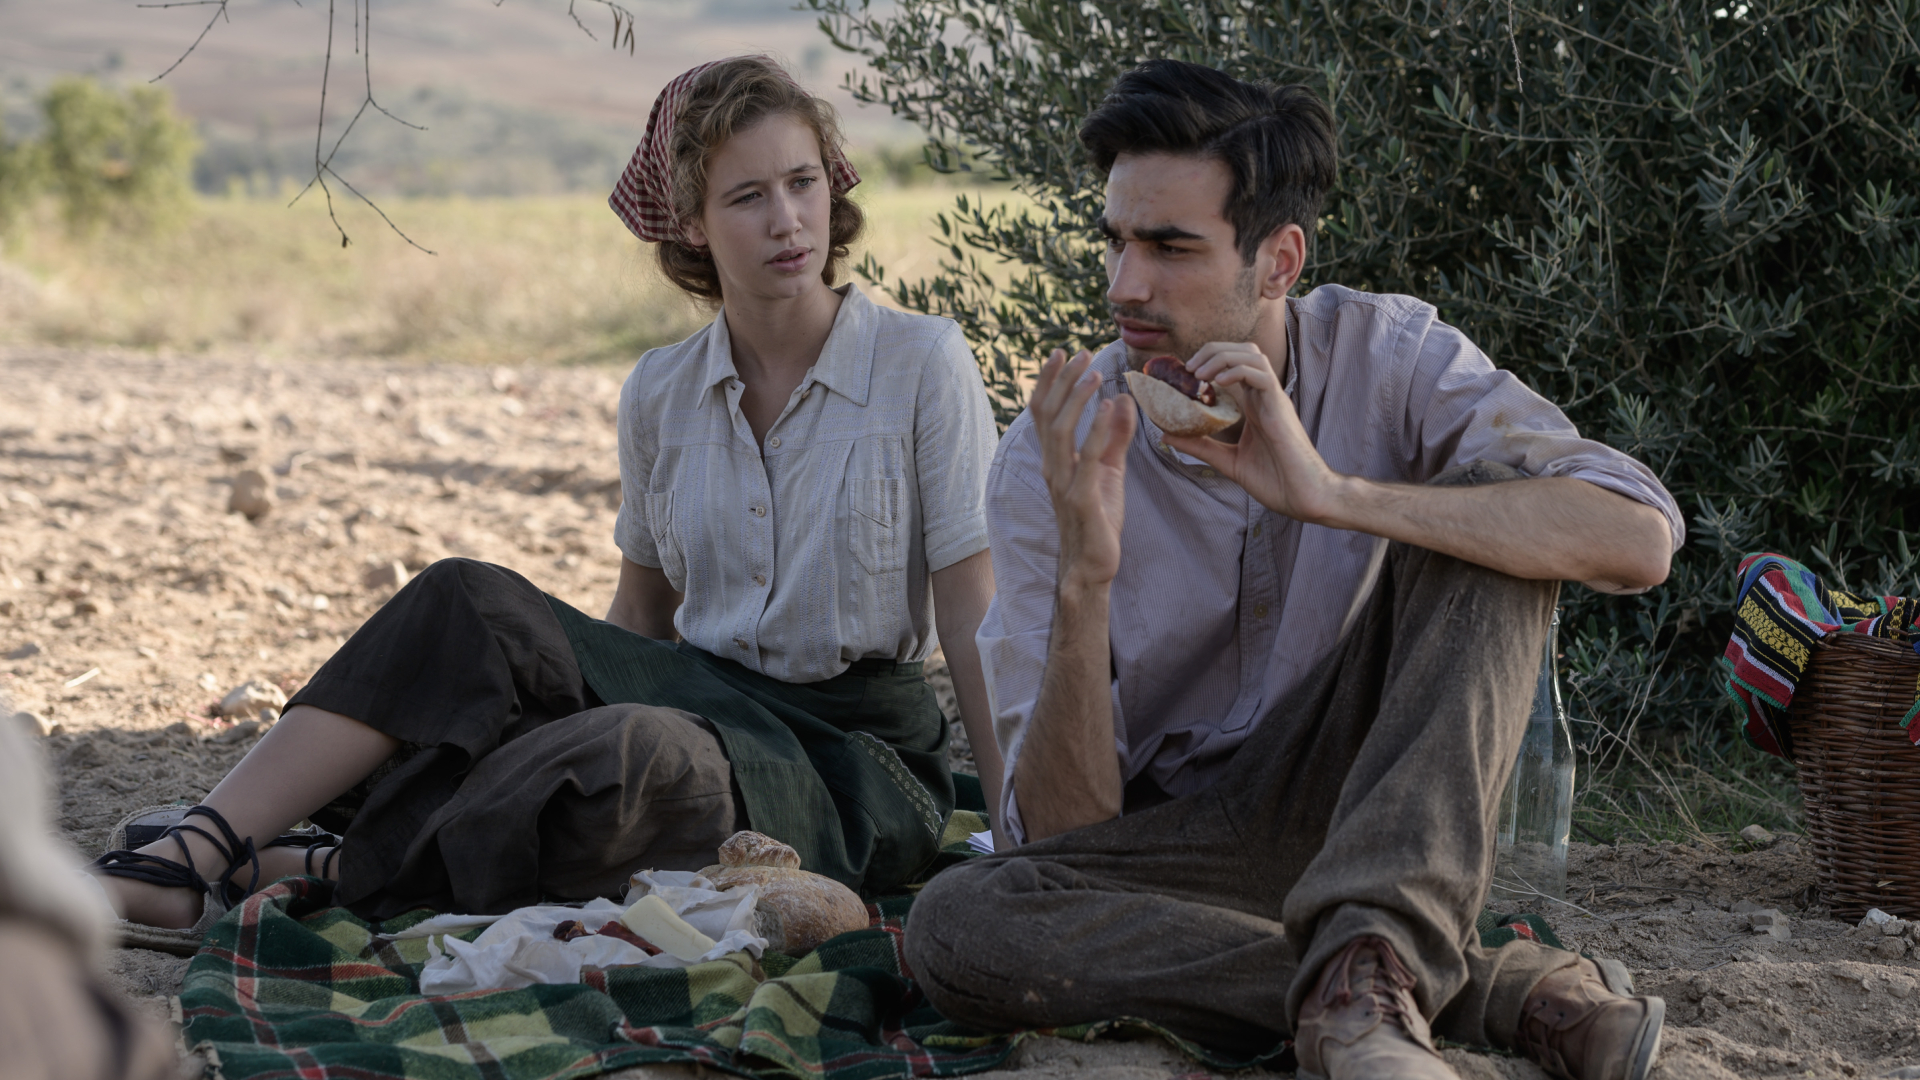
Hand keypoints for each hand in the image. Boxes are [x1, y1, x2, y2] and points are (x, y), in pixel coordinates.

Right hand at [1032, 349, 1133, 587]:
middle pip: (1048, 414)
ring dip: (1076, 398)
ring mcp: (1063, 482)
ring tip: (1093, 373)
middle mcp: (1051, 467)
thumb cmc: (1098, 518)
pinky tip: (1108, 407)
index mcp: (1054, 459)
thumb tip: (1122, 400)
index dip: (1049, 381)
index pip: (1044, 412)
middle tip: (1081, 353)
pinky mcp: (1081, 498)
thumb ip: (1114, 437)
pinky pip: (1086, 458)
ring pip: (1060, 430)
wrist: (1092, 564)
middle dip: (1062, 380)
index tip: (1062, 353)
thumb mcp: (1109, 470)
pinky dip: (1095, 429)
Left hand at [1164, 341, 1344, 522]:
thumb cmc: (1275, 481)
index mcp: (1254, 404)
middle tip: (1188, 368)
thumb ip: (1200, 446)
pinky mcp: (1280, 407)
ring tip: (1197, 373)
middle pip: (1243, 350)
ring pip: (1252, 355)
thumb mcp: (1227, 461)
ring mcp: (1274, 399)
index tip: (1184, 374)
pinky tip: (1217, 382)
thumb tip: (1165, 435)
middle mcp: (1264, 396)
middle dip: (1213, 349)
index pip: (1234, 365)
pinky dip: (1237, 371)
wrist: (1303, 496)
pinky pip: (1261, 374)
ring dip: (1222, 356)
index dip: (1209, 360)